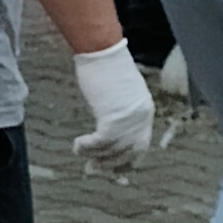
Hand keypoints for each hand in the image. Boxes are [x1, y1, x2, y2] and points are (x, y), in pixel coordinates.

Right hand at [71, 42, 153, 163]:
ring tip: (80, 152)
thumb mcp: (119, 90)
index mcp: (145, 110)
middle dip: (110, 164)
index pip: (141, 145)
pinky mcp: (113, 117)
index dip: (128, 161)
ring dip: (95, 155)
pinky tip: (77, 145)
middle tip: (92, 169)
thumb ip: (119, 108)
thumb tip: (107, 122)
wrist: (102, 52)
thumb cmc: (106, 65)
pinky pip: (101, 142)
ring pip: (114, 149)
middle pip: (129, 151)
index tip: (114, 170)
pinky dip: (88, 147)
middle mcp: (141, 117)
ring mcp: (128, 118)